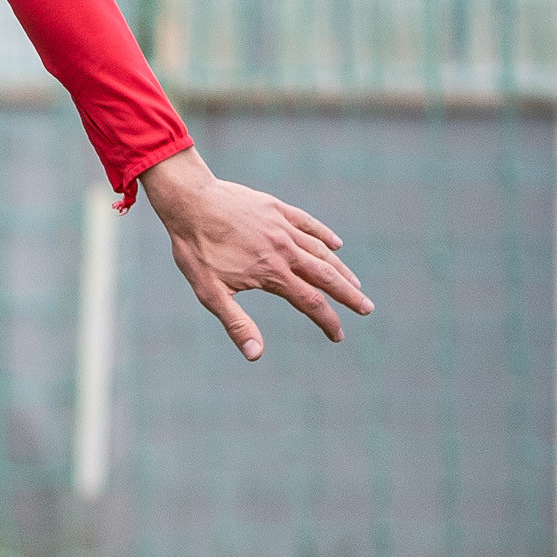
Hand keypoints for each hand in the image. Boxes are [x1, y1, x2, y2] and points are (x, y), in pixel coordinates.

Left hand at [137, 149, 372, 360]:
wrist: (189, 200)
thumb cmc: (195, 249)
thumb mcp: (209, 292)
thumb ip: (236, 323)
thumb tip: (255, 355)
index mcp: (272, 273)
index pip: (311, 303)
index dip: (327, 322)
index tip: (338, 336)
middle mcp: (285, 250)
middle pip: (326, 277)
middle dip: (349, 296)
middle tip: (367, 309)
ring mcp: (283, 227)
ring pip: (321, 252)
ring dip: (340, 270)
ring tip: (355, 284)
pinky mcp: (277, 209)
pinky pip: (309, 224)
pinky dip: (325, 235)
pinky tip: (336, 245)